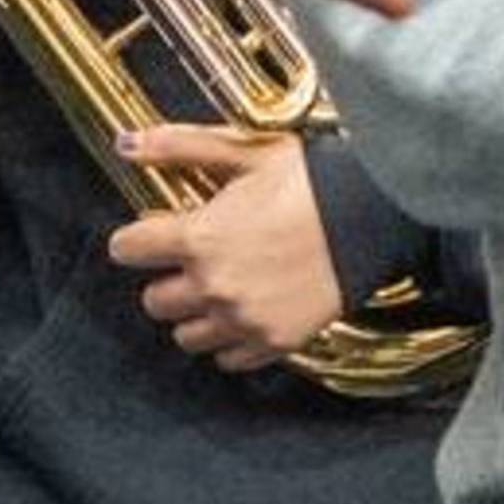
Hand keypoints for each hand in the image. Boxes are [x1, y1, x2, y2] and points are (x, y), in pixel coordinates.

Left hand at [104, 124, 356, 372]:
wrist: (376, 212)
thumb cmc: (311, 179)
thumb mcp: (244, 153)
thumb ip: (179, 148)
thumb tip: (126, 144)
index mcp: (199, 238)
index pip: (129, 250)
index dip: (135, 239)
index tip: (151, 234)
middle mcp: (214, 286)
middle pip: (154, 302)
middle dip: (166, 279)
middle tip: (192, 262)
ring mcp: (244, 319)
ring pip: (186, 337)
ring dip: (195, 315)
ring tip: (219, 290)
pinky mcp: (275, 341)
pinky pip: (229, 360)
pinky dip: (231, 341)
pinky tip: (246, 312)